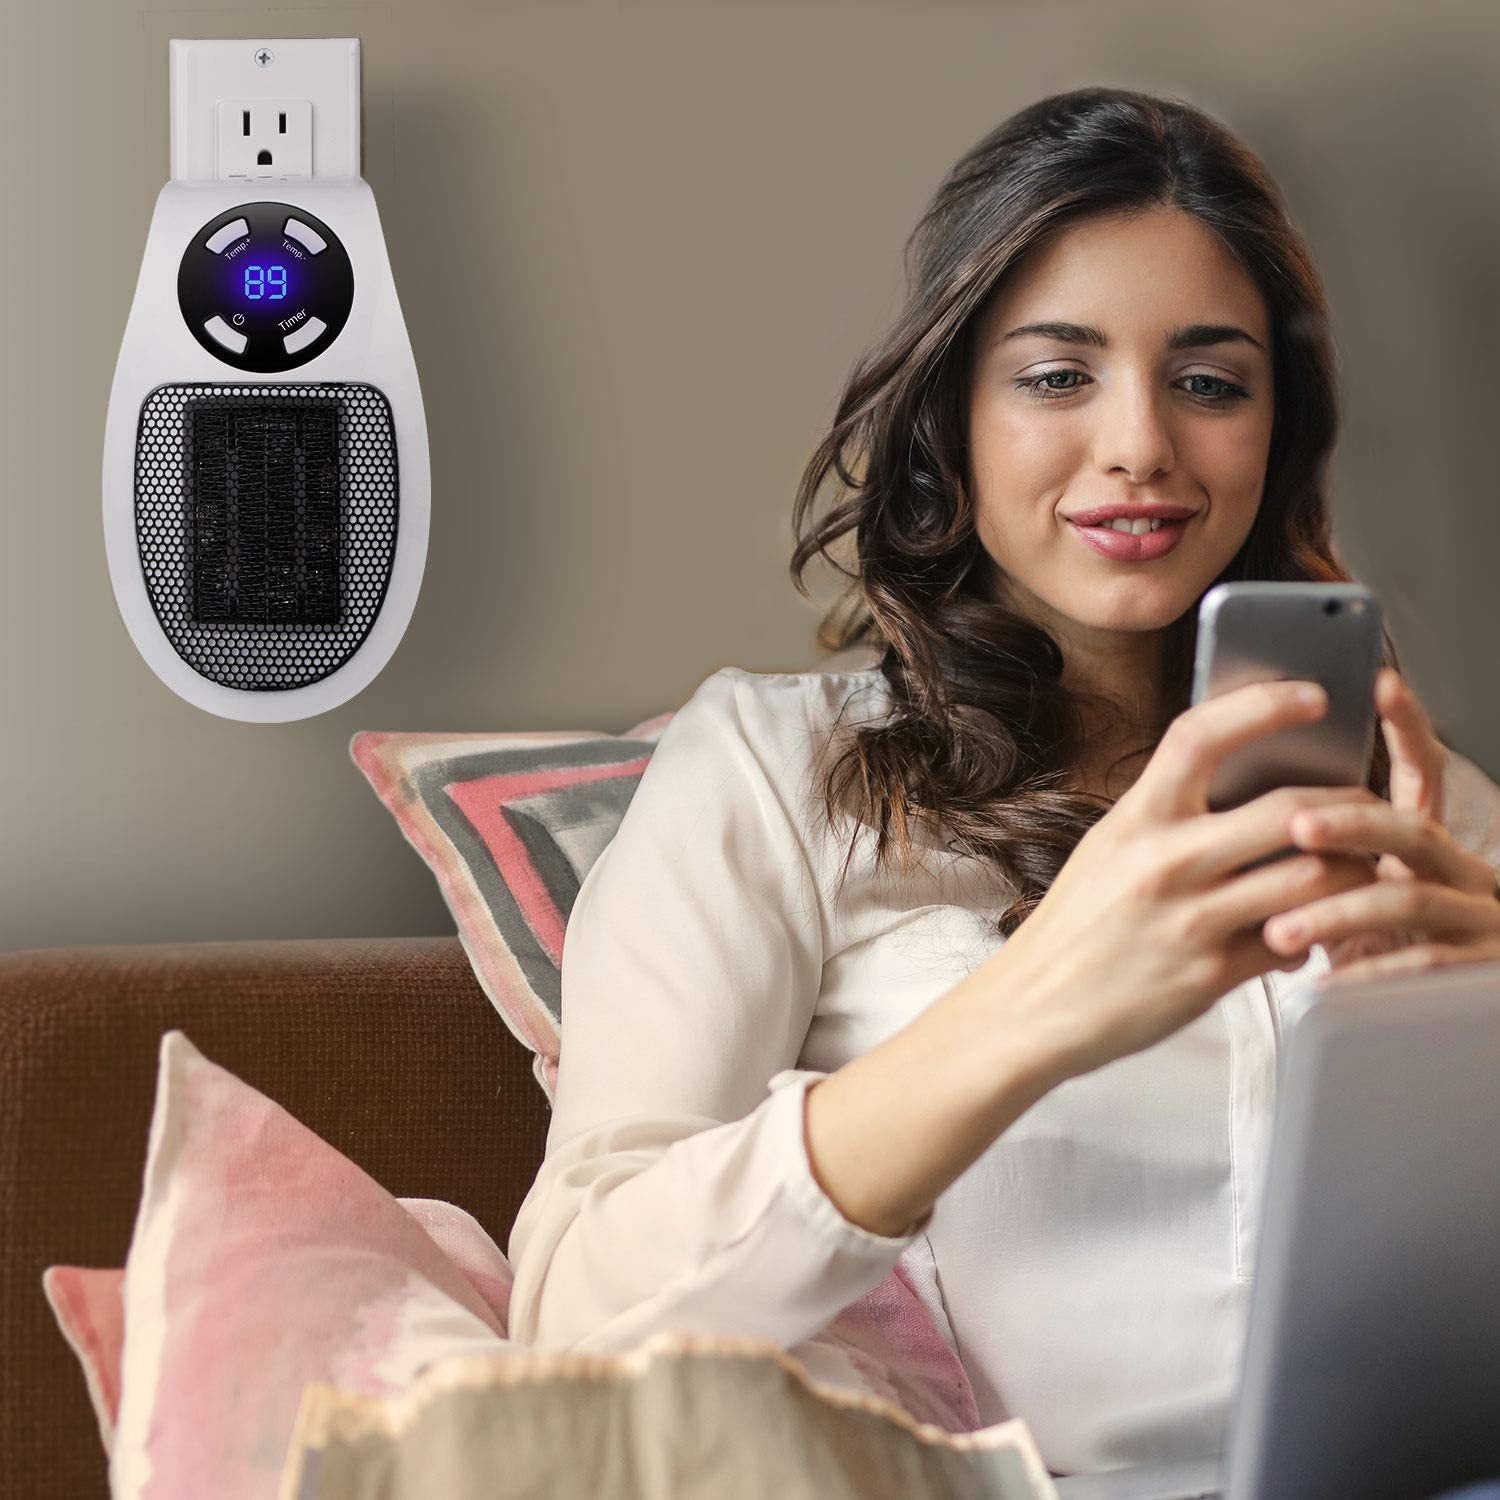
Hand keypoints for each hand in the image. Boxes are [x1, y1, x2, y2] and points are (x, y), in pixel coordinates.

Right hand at [990, 680, 1383, 1080]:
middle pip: (1288, 812)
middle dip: (1347, 808)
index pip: (1200, 737)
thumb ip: (1168, 814)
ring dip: (1349, 873)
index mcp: (1135, 820)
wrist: (1035, 1005)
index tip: (1313, 696)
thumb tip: (1243, 779)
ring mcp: (1190, 921)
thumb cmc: (1077, 924)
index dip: (1263, 706)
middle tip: (1366, 808)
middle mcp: (1164, 863)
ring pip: (1311, 879)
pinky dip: (1314, 933)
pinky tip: (1308, 931)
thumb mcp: (1109, 847)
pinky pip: (1293, 944)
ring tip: (1353, 871)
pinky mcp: (1210, 976)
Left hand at [1263, 668, 1499, 985]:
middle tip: (1296, 826)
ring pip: (1410, 898)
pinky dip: (1369, 971)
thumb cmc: (1361, 946)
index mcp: (1420, 841)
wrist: (1421, 1020)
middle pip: (1410, 827)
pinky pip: (1423, 966)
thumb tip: (1233, 798)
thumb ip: (1309, 848)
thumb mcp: (1338, 891)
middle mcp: (1458, 868)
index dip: (1407, 727)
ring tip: (1279, 929)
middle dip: (1352, 823)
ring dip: (1340, 910)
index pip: (1418, 772)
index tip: (1380, 683)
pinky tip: (1325, 980)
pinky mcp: (1480, 971)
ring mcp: (1475, 917)